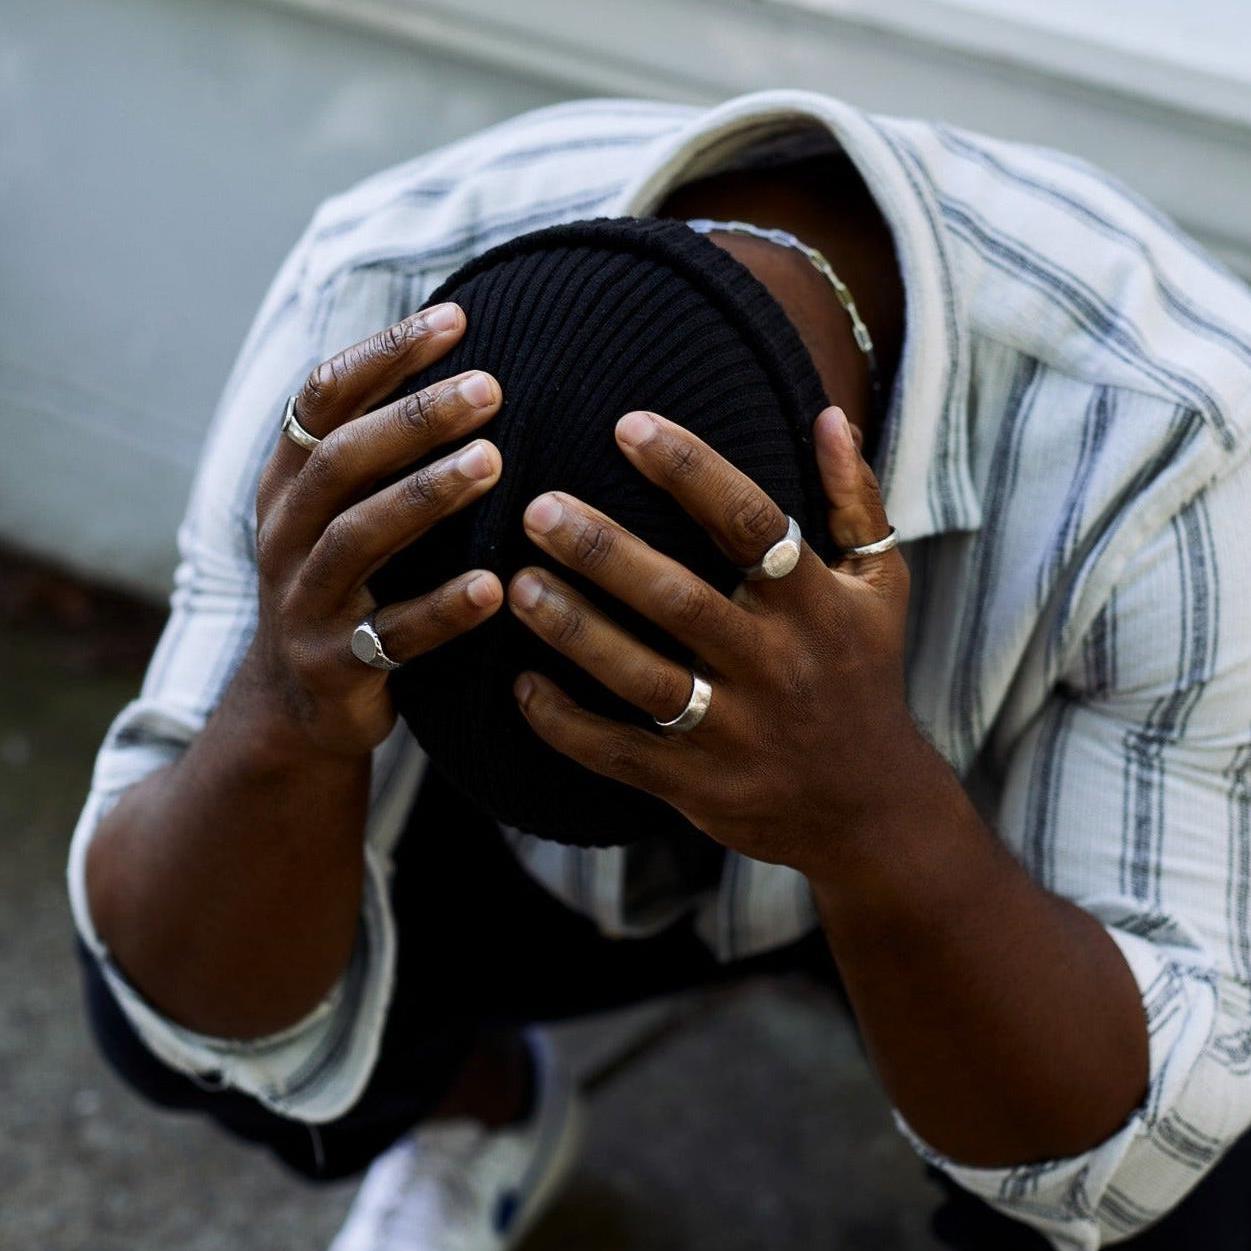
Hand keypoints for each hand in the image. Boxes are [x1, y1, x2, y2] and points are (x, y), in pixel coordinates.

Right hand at [245, 304, 505, 758]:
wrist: (295, 704)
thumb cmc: (342, 582)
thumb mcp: (342, 511)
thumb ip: (379, 448)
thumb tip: (458, 354)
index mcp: (287, 484)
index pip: (323, 398)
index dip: (384, 354)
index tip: (457, 319)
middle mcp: (284, 535)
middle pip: (339, 460)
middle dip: (412, 418)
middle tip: (489, 389)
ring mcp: (304, 602)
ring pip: (357, 537)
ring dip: (424, 495)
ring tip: (492, 463)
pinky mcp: (334, 667)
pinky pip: (391, 635)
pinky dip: (441, 609)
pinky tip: (493, 587)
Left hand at [507, 405, 920, 877]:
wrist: (872, 808)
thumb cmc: (866, 676)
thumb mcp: (881, 585)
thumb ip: (855, 500)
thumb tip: (827, 415)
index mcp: (818, 605)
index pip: (752, 523)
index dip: (691, 470)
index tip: (626, 425)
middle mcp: (777, 666)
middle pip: (680, 600)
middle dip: (605, 551)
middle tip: (538, 508)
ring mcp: (737, 732)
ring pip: (643, 678)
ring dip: (575, 630)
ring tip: (516, 584)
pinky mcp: (700, 787)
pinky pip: (621, 753)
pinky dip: (566, 724)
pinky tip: (520, 684)